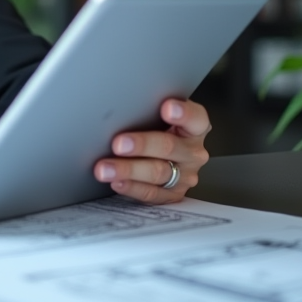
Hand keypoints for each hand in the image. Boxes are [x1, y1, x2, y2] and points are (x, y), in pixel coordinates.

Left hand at [93, 98, 210, 203]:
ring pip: (158, 172)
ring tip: (106, 168)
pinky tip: (117, 182)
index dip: (183, 113)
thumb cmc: (159, 129)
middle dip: (142, 145)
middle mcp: (193, 152)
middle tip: (119, 144)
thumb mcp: (160, 116)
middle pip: (169, 147)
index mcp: (196, 128)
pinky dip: (131, 188)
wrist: (163, 157)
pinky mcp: (173, 195)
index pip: (196, 118)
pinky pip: (151, 194)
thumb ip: (151, 111)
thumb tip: (120, 107)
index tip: (167, 107)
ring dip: (129, 170)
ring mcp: (185, 176)